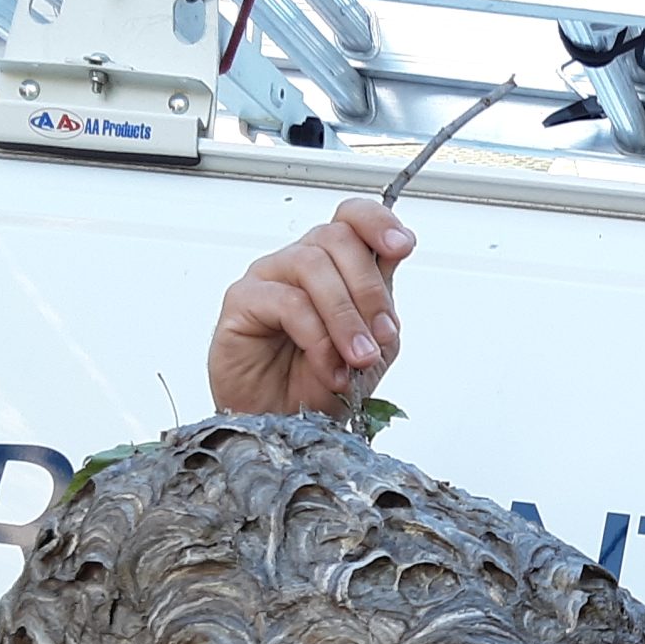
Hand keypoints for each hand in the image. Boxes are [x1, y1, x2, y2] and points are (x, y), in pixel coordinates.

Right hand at [207, 198, 416, 417]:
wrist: (287, 426)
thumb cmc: (322, 385)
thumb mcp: (373, 347)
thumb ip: (382, 307)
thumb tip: (389, 272)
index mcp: (337, 266)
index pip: (353, 218)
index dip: (378, 222)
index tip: (402, 245)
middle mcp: (302, 263)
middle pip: (338, 238)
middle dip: (369, 291)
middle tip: (380, 338)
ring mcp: (270, 277)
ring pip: (313, 266)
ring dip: (345, 317)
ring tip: (355, 358)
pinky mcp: (242, 300)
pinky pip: (286, 301)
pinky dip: (316, 337)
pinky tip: (327, 367)